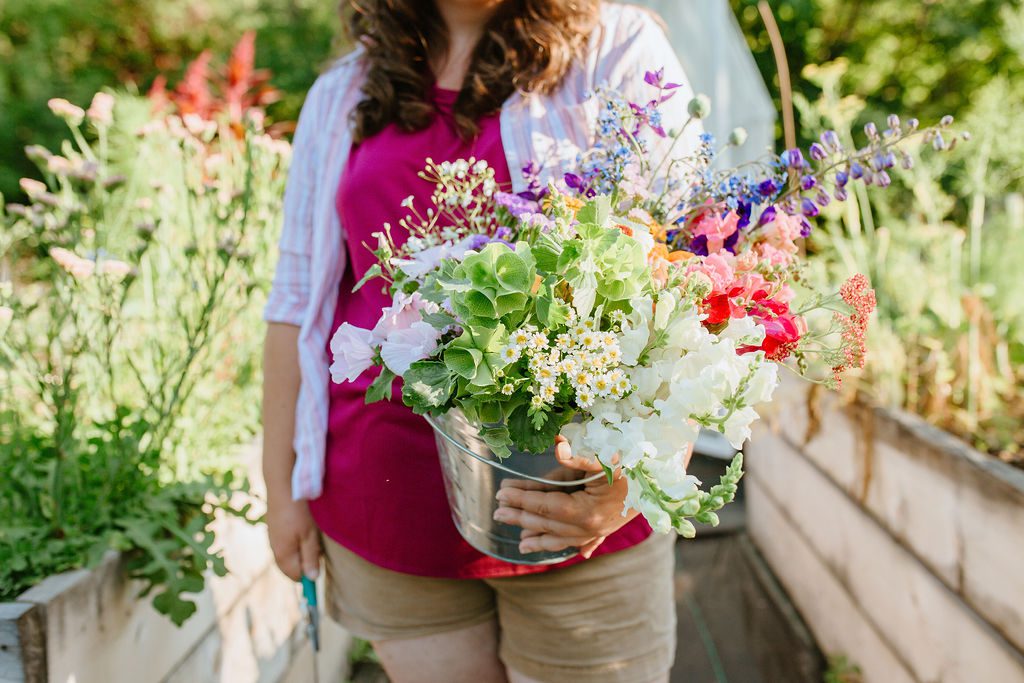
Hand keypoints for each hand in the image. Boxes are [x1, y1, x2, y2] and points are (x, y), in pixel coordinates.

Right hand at [266, 494, 320, 581]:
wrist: (282, 486)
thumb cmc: (299, 512)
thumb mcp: (310, 536)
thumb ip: (310, 557)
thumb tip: (312, 578)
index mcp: (283, 555)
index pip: (295, 576)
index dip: (308, 572)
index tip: (319, 560)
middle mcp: (274, 548)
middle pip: (290, 565)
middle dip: (305, 560)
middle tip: (316, 545)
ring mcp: (272, 537)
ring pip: (288, 552)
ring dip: (300, 548)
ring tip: (310, 532)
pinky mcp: (273, 526)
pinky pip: (285, 541)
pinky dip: (294, 538)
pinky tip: (301, 524)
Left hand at [493, 436, 636, 558]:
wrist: (664, 478)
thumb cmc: (635, 464)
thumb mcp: (607, 457)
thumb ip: (580, 456)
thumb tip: (559, 446)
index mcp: (587, 511)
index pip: (545, 505)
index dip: (521, 498)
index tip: (501, 493)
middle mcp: (591, 527)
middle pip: (547, 523)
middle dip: (521, 517)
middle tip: (497, 512)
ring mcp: (599, 531)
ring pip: (561, 539)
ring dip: (539, 539)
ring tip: (520, 543)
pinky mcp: (606, 530)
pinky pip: (579, 542)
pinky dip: (562, 544)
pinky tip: (551, 547)